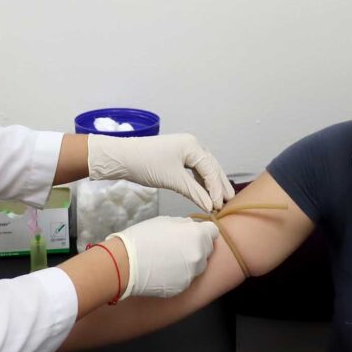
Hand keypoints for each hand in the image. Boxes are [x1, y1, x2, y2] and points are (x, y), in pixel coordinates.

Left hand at [87, 133, 234, 210]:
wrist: (122, 158)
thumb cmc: (148, 165)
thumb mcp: (173, 180)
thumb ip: (195, 193)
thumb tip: (211, 207)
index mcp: (193, 146)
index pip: (210, 169)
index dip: (216, 188)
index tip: (220, 206)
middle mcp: (192, 144)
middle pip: (211, 166)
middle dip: (219, 184)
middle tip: (229, 201)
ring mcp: (184, 149)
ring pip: (203, 168)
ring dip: (210, 183)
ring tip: (220, 198)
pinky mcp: (176, 156)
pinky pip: (193, 169)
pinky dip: (200, 181)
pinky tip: (204, 191)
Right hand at [109, 216, 219, 298]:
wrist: (125, 264)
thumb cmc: (142, 238)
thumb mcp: (165, 221)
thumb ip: (184, 224)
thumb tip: (192, 227)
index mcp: (197, 235)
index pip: (213, 232)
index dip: (203, 231)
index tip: (193, 234)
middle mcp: (199, 256)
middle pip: (207, 250)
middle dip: (197, 247)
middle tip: (178, 246)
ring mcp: (192, 274)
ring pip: (198, 266)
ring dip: (189, 262)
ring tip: (169, 260)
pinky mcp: (183, 287)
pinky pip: (186, 278)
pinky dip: (179, 275)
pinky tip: (163, 271)